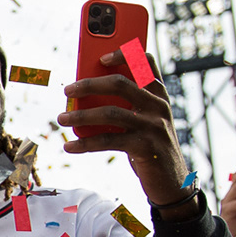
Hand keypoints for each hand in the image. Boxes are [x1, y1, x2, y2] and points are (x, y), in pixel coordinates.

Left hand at [58, 52, 189, 207]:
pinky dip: (84, 144)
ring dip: (80, 115)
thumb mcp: (145, 122)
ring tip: (62, 118)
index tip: (101, 58)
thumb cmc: (151, 147)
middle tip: (68, 90)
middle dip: (89, 84)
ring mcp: (153, 126)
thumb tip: (85, 98)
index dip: (124, 54)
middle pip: (120, 84)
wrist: (173, 182)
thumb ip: (126, 107)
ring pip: (109, 112)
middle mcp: (158, 106)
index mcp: (159, 95)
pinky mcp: (145, 147)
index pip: (145, 62)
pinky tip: (70, 146)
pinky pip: (107, 140)